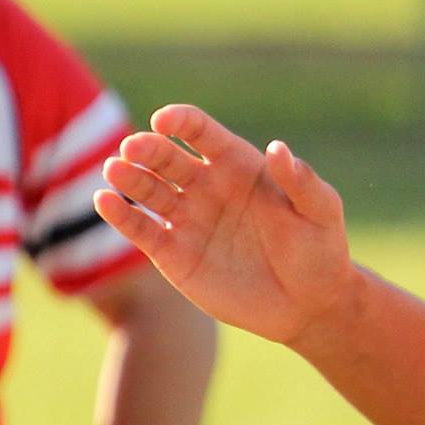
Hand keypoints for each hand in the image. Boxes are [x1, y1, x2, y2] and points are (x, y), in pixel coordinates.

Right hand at [94, 105, 353, 348]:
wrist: (309, 304)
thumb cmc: (321, 250)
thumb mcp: (321, 212)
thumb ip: (301, 181)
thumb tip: (277, 148)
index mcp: (240, 166)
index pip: (203, 133)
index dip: (183, 121)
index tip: (165, 120)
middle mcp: (208, 186)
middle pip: (169, 158)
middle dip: (149, 149)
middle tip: (131, 147)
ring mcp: (188, 218)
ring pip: (149, 190)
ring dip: (129, 178)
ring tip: (115, 169)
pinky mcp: (173, 254)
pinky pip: (140, 229)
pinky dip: (120, 215)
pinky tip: (103, 201)